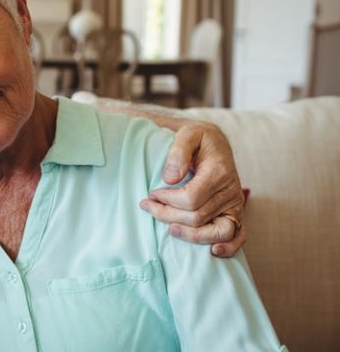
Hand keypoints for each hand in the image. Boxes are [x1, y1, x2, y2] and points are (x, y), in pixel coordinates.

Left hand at [139, 120, 246, 256]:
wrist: (215, 141)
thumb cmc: (199, 138)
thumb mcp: (188, 134)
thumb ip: (179, 151)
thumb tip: (170, 178)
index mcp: (219, 172)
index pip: (191, 198)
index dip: (167, 200)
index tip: (151, 194)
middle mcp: (230, 191)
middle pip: (198, 216)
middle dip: (168, 214)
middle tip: (148, 207)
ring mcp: (235, 204)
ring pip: (216, 231)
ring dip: (190, 235)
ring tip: (169, 229)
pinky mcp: (236, 213)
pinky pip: (238, 236)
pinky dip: (229, 247)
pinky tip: (213, 252)